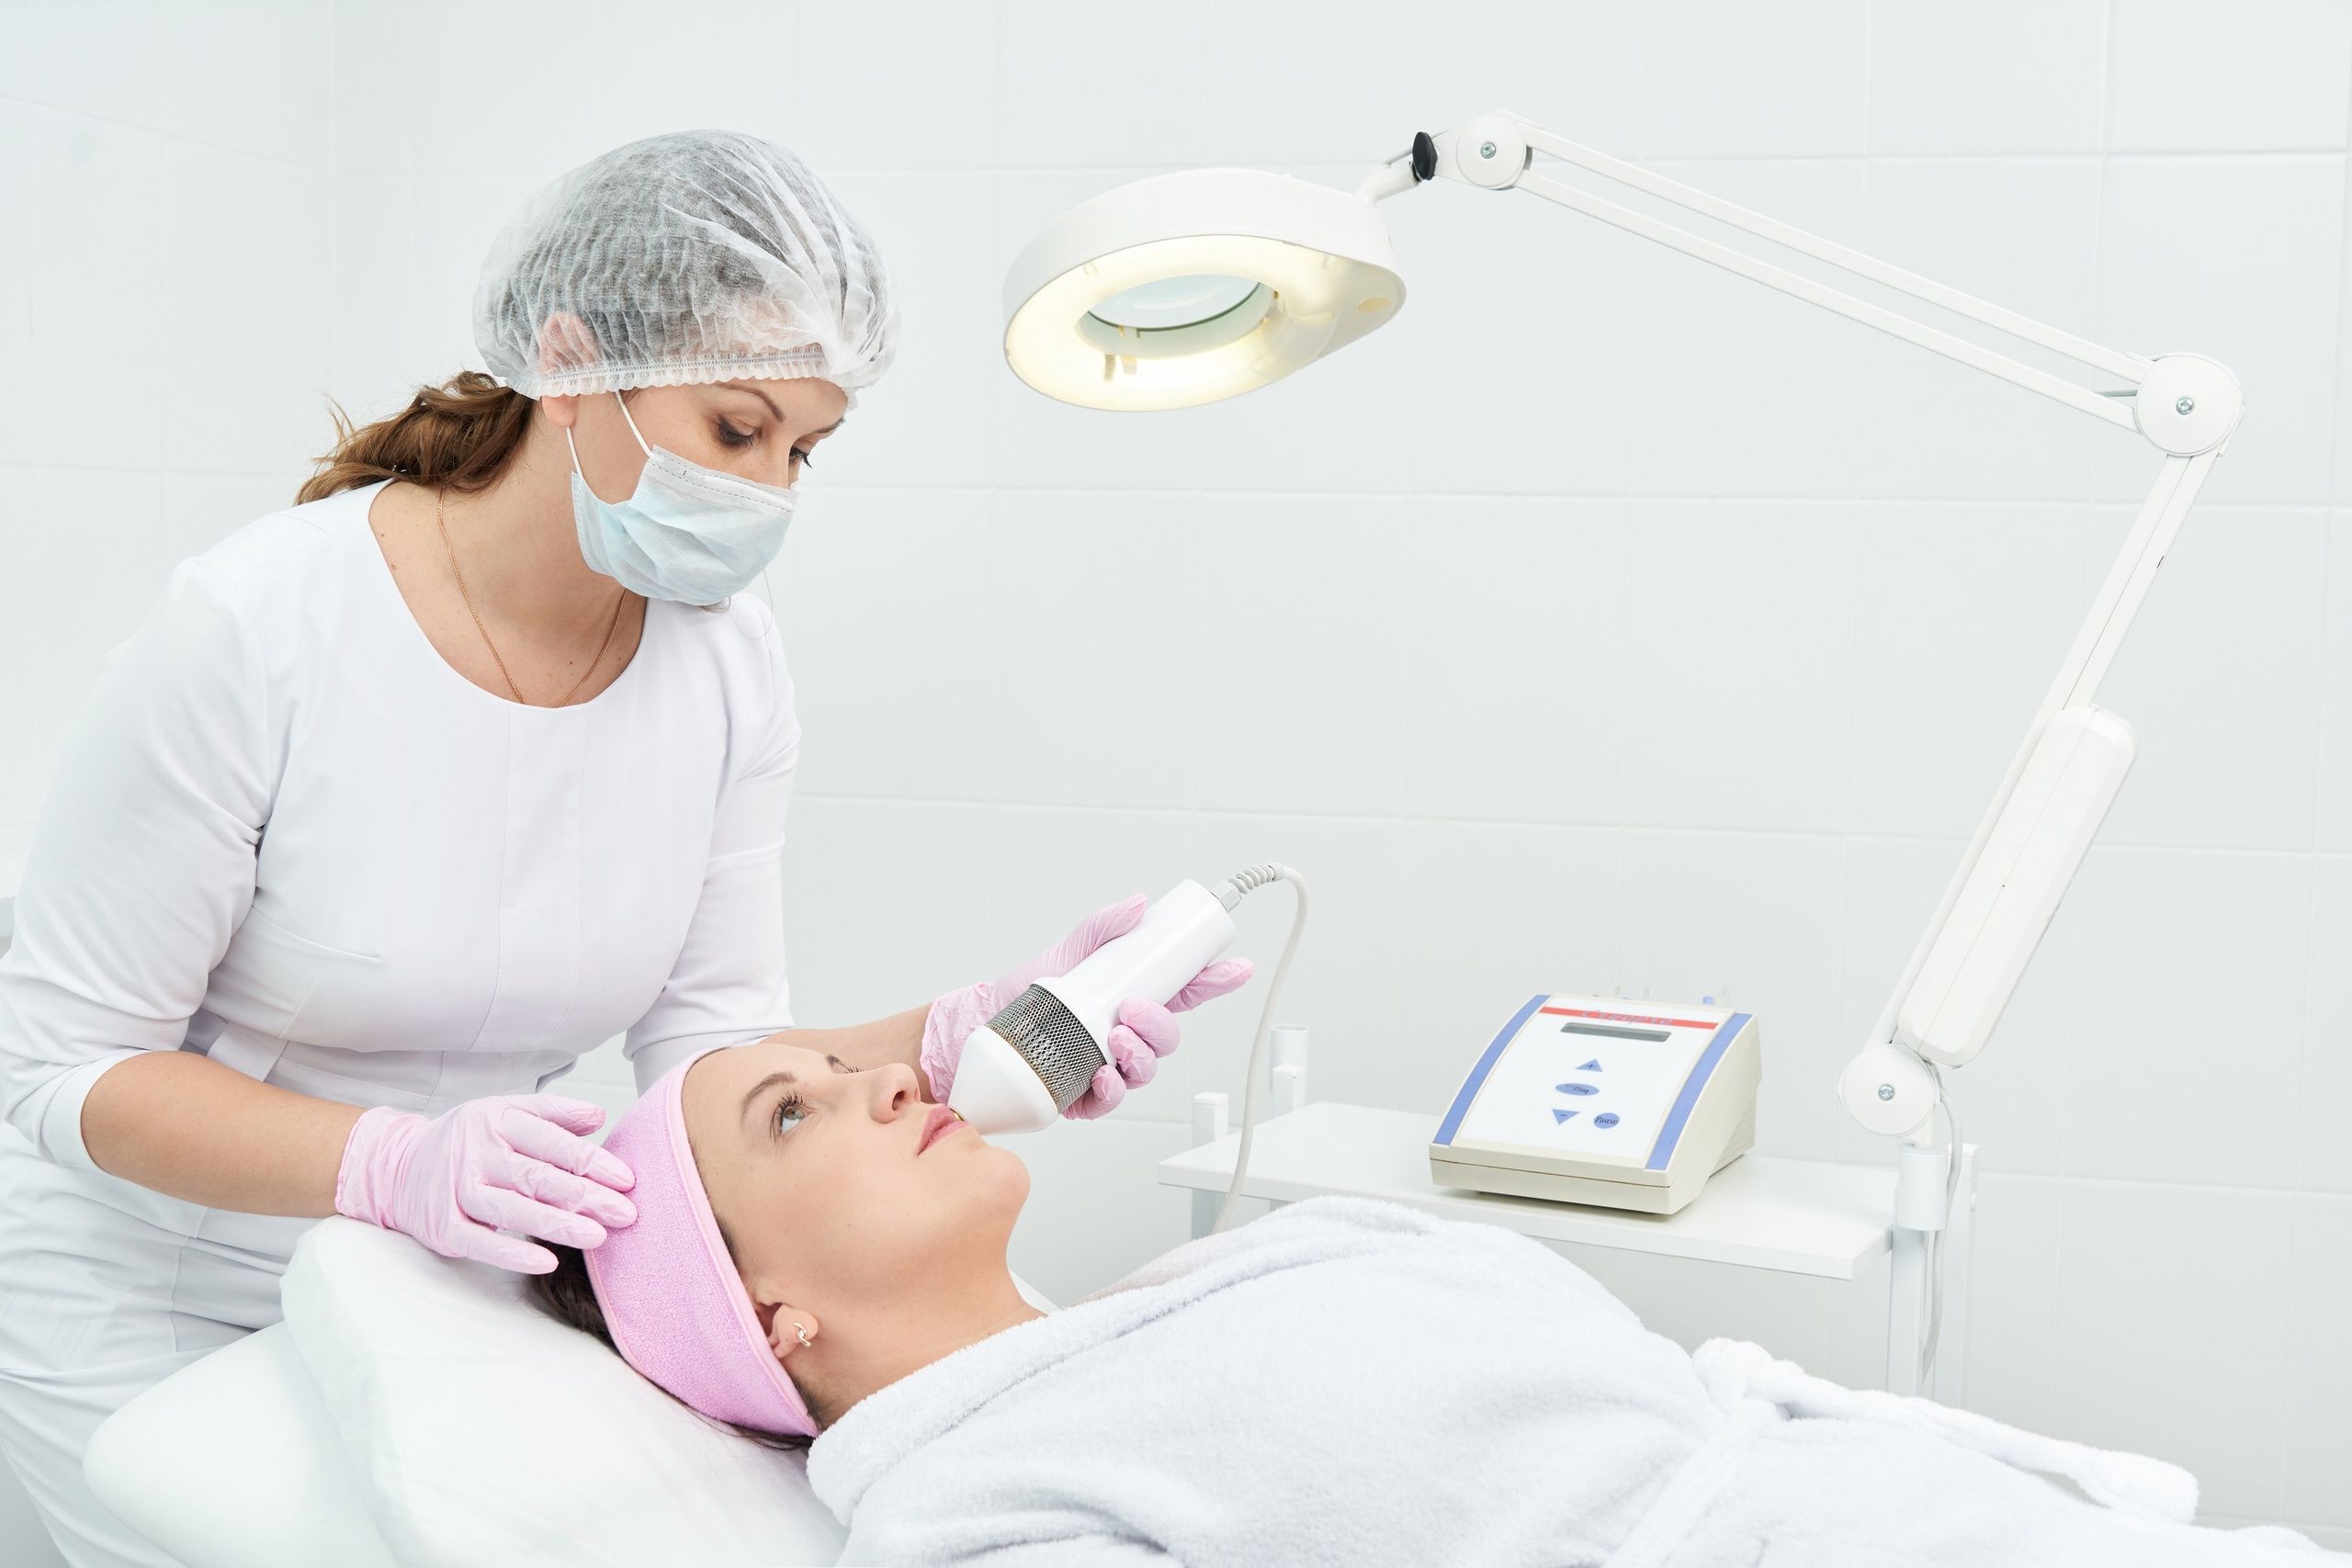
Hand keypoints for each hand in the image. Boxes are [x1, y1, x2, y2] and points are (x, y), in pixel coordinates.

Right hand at [334, 1095, 637, 1273]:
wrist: (397, 1167)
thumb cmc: (467, 1141)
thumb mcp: (505, 1113)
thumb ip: (552, 1115)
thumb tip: (598, 1117)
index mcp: (497, 1120)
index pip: (551, 1141)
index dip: (591, 1160)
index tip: (627, 1179)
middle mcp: (476, 1153)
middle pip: (537, 1176)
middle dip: (585, 1195)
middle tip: (625, 1212)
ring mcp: (456, 1190)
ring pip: (512, 1209)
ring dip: (557, 1224)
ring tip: (598, 1236)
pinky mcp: (443, 1226)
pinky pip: (481, 1243)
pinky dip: (513, 1254)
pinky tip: (547, 1262)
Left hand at [919, 893, 1254, 1117]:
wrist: (980, 1026)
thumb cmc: (1025, 993)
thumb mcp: (1068, 951)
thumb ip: (1103, 927)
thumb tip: (1138, 904)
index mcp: (1130, 999)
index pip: (1184, 991)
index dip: (1214, 981)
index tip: (1236, 968)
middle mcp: (1124, 1035)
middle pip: (1168, 1038)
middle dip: (1161, 1027)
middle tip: (1133, 1011)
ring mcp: (1108, 1066)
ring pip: (1146, 1070)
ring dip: (1138, 1056)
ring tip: (1114, 1039)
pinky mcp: (1084, 1096)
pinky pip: (1111, 1100)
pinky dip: (1112, 1090)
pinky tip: (1103, 1077)